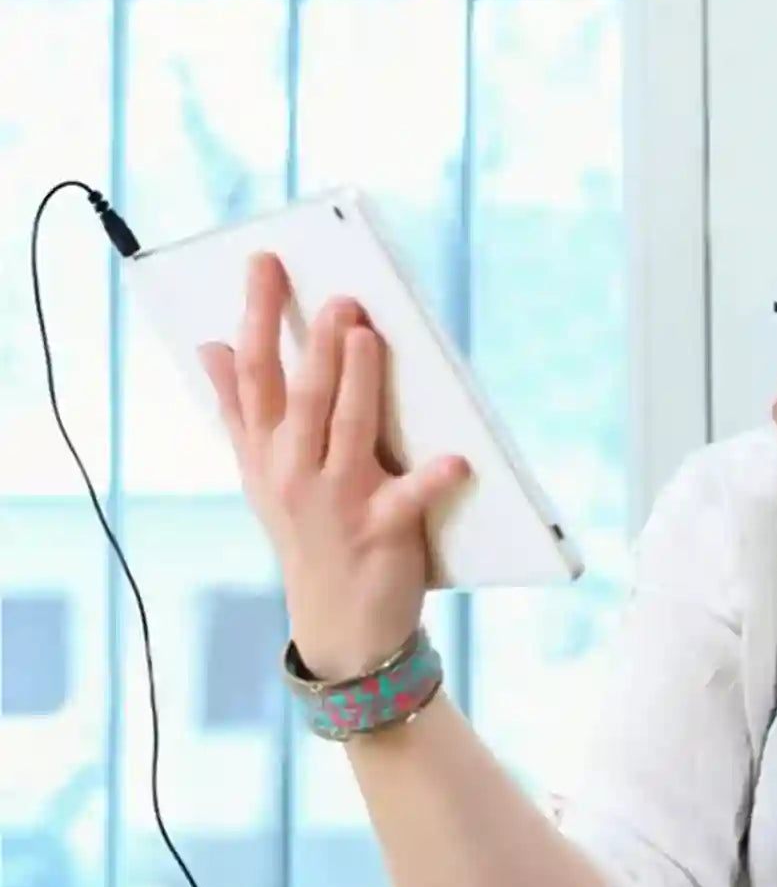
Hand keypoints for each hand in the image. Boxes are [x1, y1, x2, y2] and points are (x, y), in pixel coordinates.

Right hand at [199, 252, 469, 680]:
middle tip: (336, 296)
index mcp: (267, 450)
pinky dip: (433, 479)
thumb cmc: (305, 530)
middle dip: (314, 345)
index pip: (255, 372)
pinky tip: (458, 459)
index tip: (265, 262)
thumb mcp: (261, 472)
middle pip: (302, 396)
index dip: (258, 315)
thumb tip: (209, 347)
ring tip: (367, 336)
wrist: (336, 623)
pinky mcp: (382, 531)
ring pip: (347, 430)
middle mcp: (294, 471)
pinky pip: (408, 499)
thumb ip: (237, 409)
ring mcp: (337, 502)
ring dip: (357, 382)